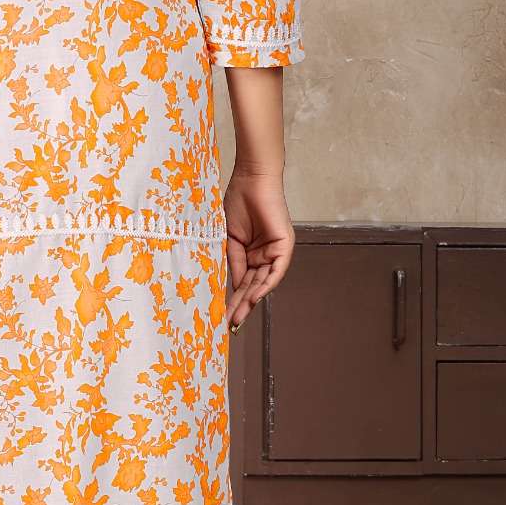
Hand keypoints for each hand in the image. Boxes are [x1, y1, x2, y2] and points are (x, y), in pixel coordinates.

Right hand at [222, 167, 294, 330]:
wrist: (250, 180)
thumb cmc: (237, 202)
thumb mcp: (229, 238)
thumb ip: (233, 262)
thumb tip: (232, 287)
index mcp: (251, 254)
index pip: (243, 282)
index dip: (233, 299)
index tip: (221, 316)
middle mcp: (265, 256)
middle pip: (253, 286)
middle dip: (241, 306)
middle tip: (230, 325)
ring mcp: (275, 252)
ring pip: (264, 282)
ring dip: (251, 300)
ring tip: (238, 317)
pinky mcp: (284, 246)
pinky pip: (276, 271)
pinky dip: (266, 284)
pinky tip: (255, 297)